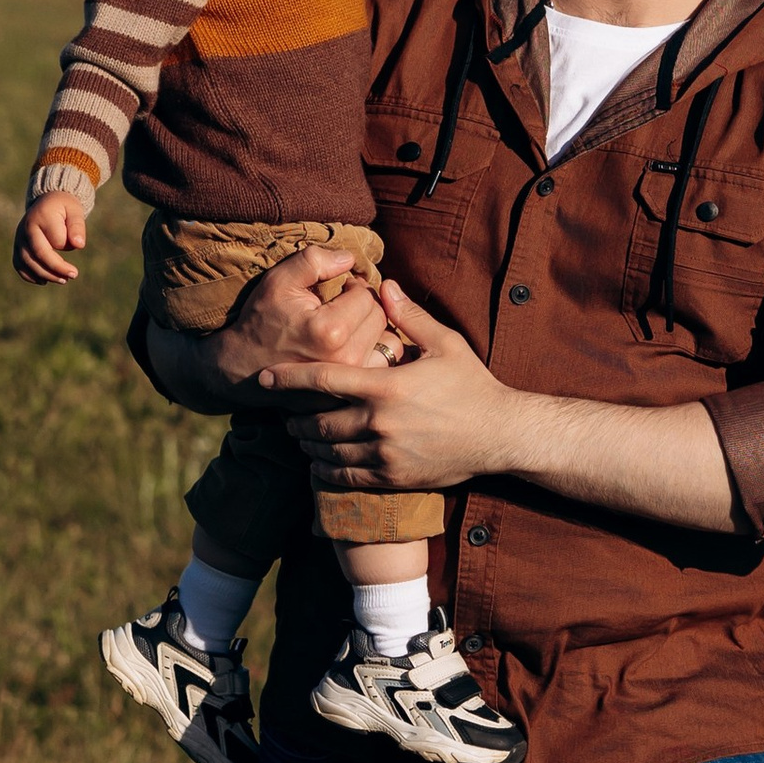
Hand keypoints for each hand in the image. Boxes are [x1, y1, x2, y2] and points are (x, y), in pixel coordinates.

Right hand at [14, 188, 88, 284]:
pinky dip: (30, 276)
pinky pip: (19, 265)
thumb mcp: (75, 211)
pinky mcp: (17, 247)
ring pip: (28, 262)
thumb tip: (79, 245)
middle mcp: (26, 228)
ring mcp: (19, 238)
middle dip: (57, 269)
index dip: (68, 246)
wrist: (46, 203)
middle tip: (74, 275)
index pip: (56, 240)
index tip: (77, 244)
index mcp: (42, 216)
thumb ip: (77, 226)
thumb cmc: (64, 208)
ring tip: (63, 280)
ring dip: (46, 275)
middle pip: (39, 254)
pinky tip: (44, 281)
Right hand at [206, 242, 399, 392]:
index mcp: (330, 330)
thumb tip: (350, 259)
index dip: (354, 287)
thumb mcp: (279, 281)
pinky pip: (384, 368)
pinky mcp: (351, 395)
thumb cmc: (260, 320)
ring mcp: (350, 383)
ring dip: (376, 330)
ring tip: (353, 326)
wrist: (240, 368)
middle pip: (381, 319)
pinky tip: (357, 347)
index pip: (367, 296)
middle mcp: (346, 360)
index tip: (339, 290)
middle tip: (344, 306)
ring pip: (389, 344)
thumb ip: (315, 261)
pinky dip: (377, 353)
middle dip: (366, 307)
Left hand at [283, 282, 519, 493]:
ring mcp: (383, 454)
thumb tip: (384, 285)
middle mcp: (378, 422)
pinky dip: (325, 470)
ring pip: (326, 451)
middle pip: (316, 420)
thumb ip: (409, 317)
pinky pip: (345, 477)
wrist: (500, 434)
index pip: (322, 379)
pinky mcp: (392, 477)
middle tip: (285, 412)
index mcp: (384, 386)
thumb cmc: (473, 385)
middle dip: (294, 416)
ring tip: (299, 435)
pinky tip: (319, 463)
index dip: (287, 378)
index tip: (263, 378)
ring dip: (307, 443)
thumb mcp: (445, 343)